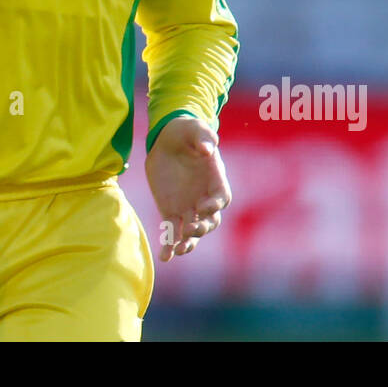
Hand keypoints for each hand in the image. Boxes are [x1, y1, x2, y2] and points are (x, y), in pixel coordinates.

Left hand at [144, 115, 229, 261]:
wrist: (168, 138)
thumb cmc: (187, 131)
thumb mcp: (195, 128)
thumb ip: (203, 137)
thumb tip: (208, 148)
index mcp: (216, 181)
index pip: (221, 198)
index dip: (215, 205)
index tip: (204, 207)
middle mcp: (205, 198)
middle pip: (210, 221)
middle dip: (203, 228)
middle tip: (191, 229)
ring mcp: (188, 207)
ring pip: (192, 232)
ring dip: (188, 243)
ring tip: (179, 249)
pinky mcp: (170, 211)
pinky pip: (171, 232)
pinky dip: (169, 245)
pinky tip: (166, 257)